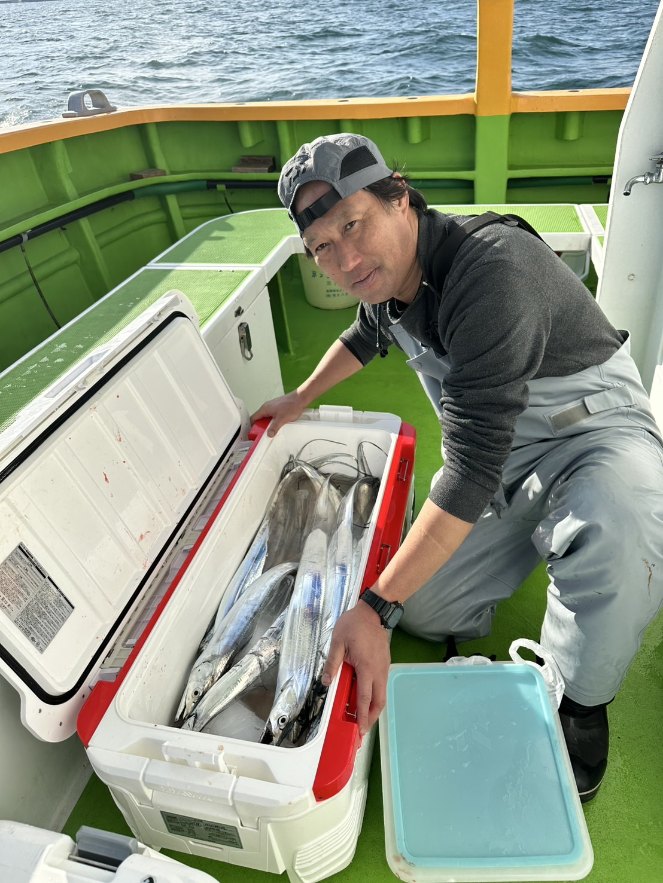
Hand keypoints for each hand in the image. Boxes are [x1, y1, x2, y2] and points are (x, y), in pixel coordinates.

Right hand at [250, 391, 307, 436]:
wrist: (300, 398)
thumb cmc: (291, 405)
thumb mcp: (281, 419)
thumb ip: (274, 428)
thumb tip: (269, 434)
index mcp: (265, 409)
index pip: (253, 418)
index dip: (253, 427)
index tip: (254, 433)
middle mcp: (267, 407)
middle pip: (260, 418)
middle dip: (262, 427)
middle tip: (265, 433)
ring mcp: (273, 406)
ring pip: (267, 417)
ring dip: (269, 424)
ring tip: (273, 429)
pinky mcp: (278, 407)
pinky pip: (272, 415)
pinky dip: (274, 421)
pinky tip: (279, 424)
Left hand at [322, 601, 390, 736]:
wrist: (372, 612)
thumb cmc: (354, 625)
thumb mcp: (338, 642)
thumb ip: (332, 663)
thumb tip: (327, 683)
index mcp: (367, 668)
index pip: (364, 698)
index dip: (361, 716)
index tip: (360, 730)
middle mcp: (379, 671)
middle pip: (379, 702)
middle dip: (371, 718)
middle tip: (362, 731)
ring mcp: (384, 668)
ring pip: (382, 695)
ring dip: (374, 709)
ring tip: (363, 719)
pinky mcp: (385, 664)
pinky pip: (382, 685)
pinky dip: (375, 697)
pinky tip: (366, 699)